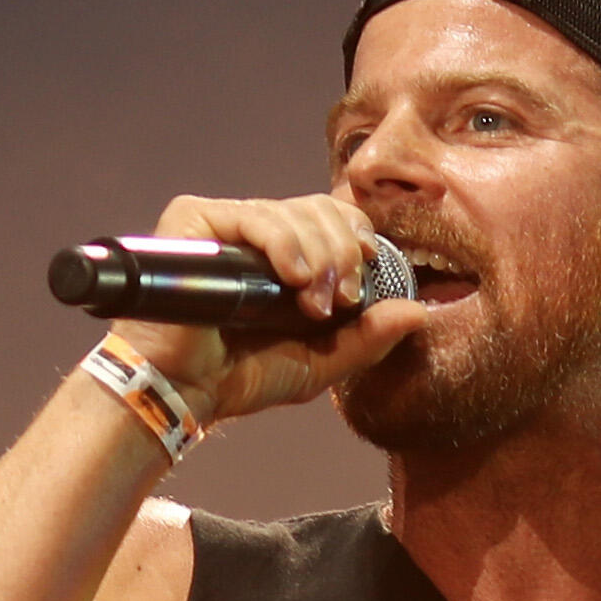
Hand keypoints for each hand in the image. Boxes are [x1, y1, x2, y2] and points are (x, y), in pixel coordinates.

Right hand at [109, 189, 434, 424]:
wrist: (183, 391)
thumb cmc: (239, 376)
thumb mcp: (319, 362)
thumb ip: (367, 338)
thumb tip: (418, 312)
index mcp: (286, 256)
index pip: (334, 219)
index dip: (357, 238)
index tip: (363, 277)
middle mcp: (257, 234)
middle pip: (320, 210)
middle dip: (343, 252)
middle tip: (341, 299)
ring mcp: (227, 224)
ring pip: (293, 213)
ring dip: (318, 256)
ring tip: (312, 303)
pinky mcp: (196, 220)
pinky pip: (255, 216)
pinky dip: (283, 243)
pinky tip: (293, 276)